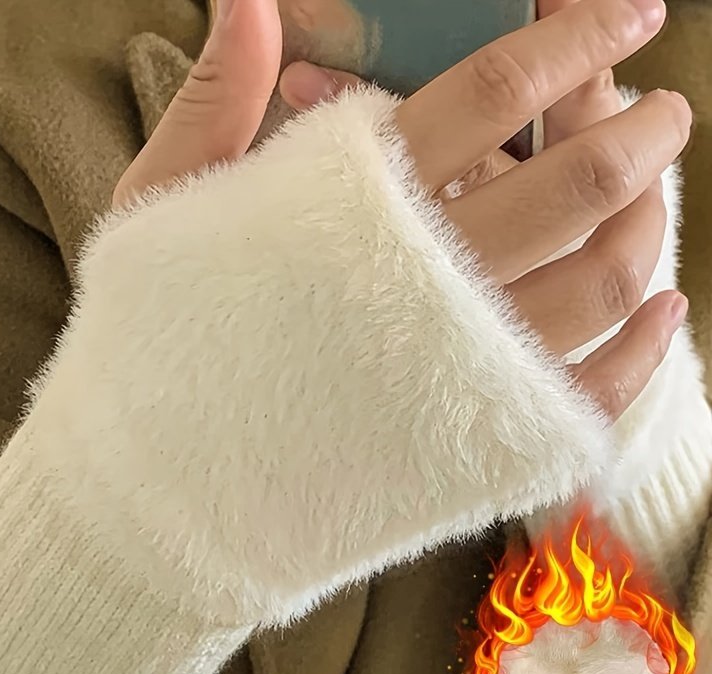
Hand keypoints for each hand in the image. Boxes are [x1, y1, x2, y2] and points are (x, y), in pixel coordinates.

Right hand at [116, 0, 687, 422]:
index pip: (496, 91)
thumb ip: (218, 98)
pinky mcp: (476, 447)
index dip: (575, 35)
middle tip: (658, 108)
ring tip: (653, 198)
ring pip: (607, 283)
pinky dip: (644, 349)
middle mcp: (425, 284)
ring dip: (651, 226)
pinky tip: (661, 313)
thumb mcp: (162, 208)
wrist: (162, 485)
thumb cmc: (154, 343)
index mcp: (351, 206)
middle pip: (578, 182)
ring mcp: (462, 373)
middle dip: (640, 131)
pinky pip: (593, 390)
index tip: (624, 10)